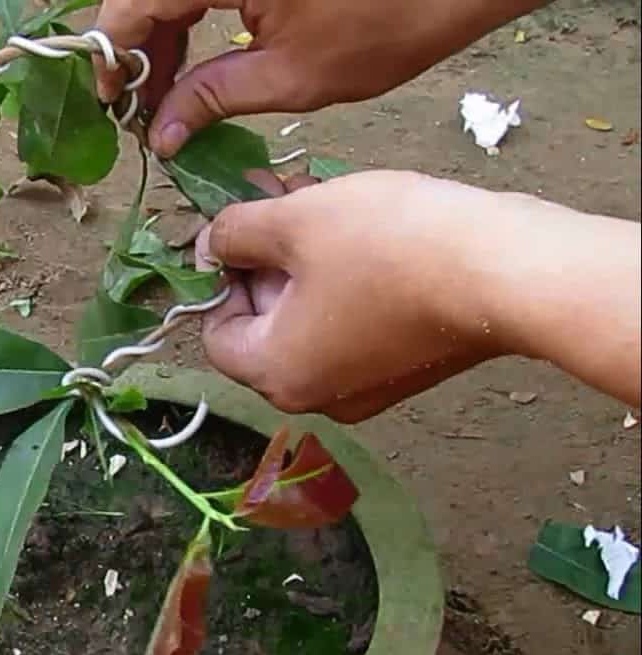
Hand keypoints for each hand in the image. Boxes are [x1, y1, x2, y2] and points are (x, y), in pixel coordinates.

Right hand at [95, 0, 547, 156]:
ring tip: (171, 88)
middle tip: (144, 104)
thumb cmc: (389, 23)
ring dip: (167, 31)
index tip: (114, 102)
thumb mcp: (290, 74)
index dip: (114, 55)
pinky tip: (203, 52)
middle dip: (141, 48)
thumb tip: (159, 132)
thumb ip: (211, 97)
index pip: (133, 5)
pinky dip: (198, 11)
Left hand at [196, 170, 506, 422]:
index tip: (236, 228)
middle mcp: (317, 396)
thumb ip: (235, 233)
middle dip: (262, 258)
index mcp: (277, 375)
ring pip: (308, 318)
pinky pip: (351, 324)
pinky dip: (342, 280)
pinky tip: (354, 226)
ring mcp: (366, 388)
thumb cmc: (389, 246)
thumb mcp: (294, 222)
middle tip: (272, 196)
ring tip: (311, 196)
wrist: (506, 272)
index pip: (215, 332)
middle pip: (262, 326)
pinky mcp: (406, 368)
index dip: (218, 276)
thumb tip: (210, 245)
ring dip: (301, 259)